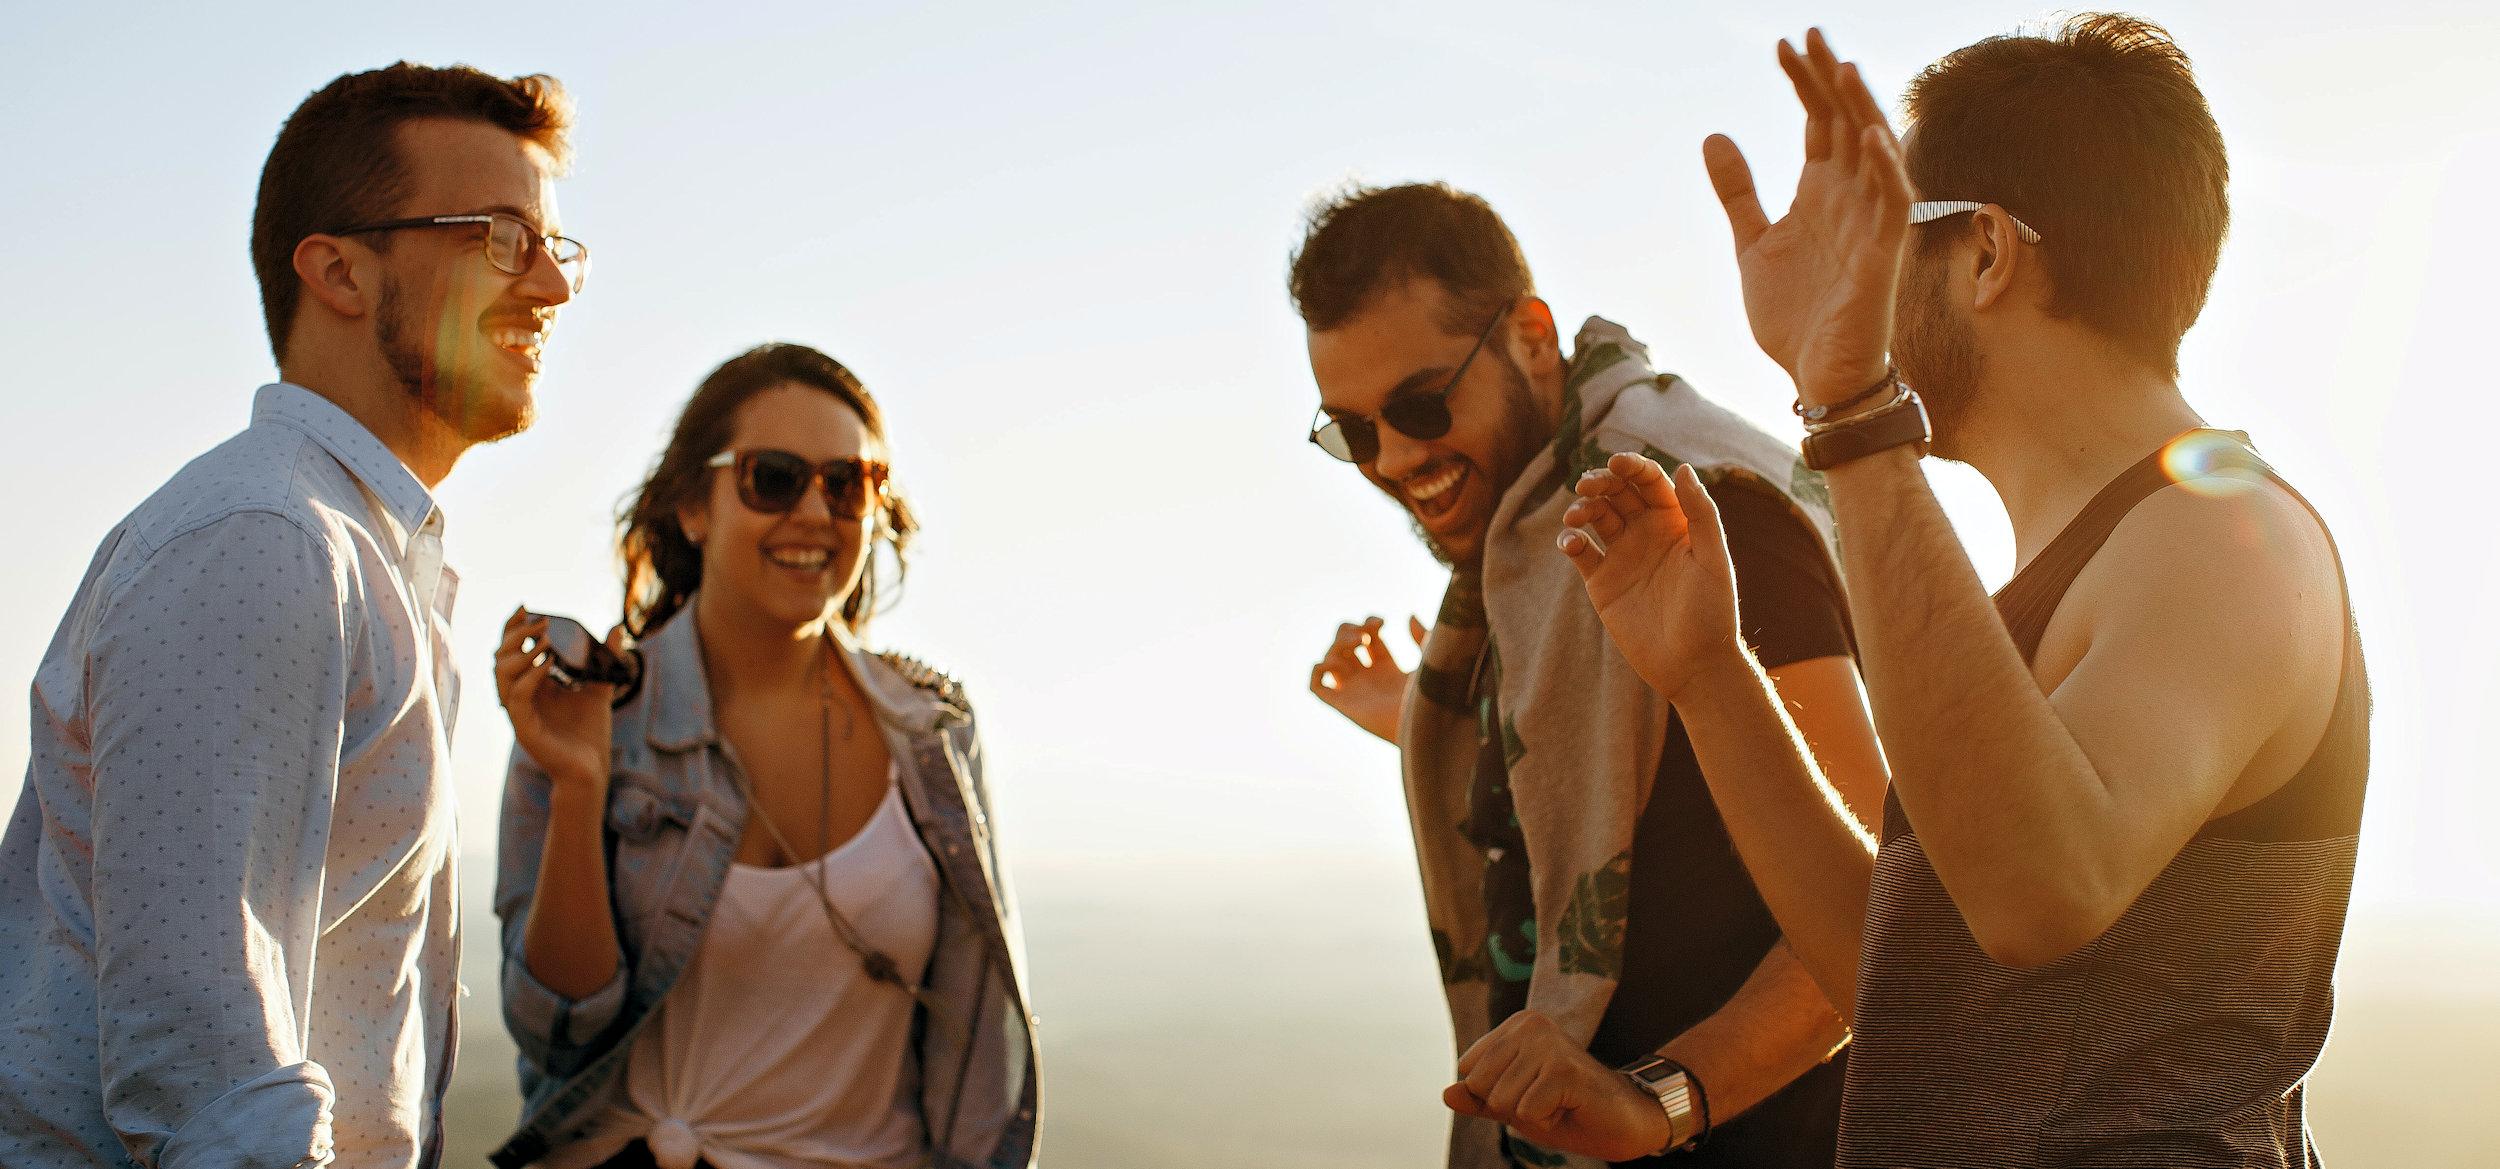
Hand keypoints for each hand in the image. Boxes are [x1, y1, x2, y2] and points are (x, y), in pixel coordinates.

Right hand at [495, 606, 617, 789]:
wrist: (592, 768)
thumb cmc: (590, 732)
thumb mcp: (600, 686)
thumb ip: (606, 658)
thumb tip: (617, 627)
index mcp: (532, 684)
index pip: (512, 650)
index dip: (513, 627)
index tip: (526, 606)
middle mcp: (520, 695)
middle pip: (501, 657)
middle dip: (517, 635)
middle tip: (541, 622)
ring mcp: (519, 712)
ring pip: (500, 676)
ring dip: (520, 654)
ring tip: (546, 641)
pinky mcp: (524, 727)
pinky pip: (515, 698)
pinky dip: (529, 678)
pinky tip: (547, 664)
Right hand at [1308, 615, 1425, 742]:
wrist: (1423, 725)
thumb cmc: (1430, 698)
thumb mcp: (1428, 660)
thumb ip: (1421, 637)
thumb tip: (1409, 615)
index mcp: (1387, 668)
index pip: (1367, 638)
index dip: (1369, 624)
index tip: (1381, 623)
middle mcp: (1367, 678)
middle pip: (1343, 644)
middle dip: (1348, 631)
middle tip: (1364, 635)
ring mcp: (1353, 690)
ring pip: (1329, 660)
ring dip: (1337, 645)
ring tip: (1358, 644)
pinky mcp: (1343, 704)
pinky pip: (1316, 686)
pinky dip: (1317, 670)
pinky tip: (1335, 662)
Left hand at [1444, 1010, 1672, 1162]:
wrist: (1621, 1121)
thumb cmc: (1566, 1109)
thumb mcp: (1513, 1105)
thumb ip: (1478, 1099)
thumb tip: (1446, 1094)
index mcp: (1515, 1026)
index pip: (1469, 1072)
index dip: (1494, 1096)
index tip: (1529, 1091)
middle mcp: (1530, 1025)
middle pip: (1481, 1085)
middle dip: (1509, 1107)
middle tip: (1546, 1100)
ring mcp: (1549, 1044)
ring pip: (1502, 1100)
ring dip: (1530, 1115)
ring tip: (1558, 1103)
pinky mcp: (1564, 1069)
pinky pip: (1527, 1112)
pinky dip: (1546, 1121)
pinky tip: (1569, 1108)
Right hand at [1558, 457, 1743, 703]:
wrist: (1693, 665)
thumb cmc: (1712, 613)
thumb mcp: (1713, 559)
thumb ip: (1701, 513)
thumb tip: (1683, 468)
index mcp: (1676, 522)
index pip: (1650, 482)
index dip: (1633, 467)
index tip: (1616, 463)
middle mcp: (1647, 534)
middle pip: (1618, 493)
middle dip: (1601, 482)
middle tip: (1588, 484)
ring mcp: (1623, 556)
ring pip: (1595, 517)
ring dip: (1582, 508)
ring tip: (1576, 515)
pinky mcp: (1602, 582)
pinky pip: (1580, 552)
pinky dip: (1570, 541)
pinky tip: (1571, 543)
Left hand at [1705, 28, 1913, 404]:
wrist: (1818, 378)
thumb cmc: (1795, 316)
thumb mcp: (1753, 244)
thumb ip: (1738, 192)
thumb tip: (1714, 135)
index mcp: (1821, 193)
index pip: (1819, 122)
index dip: (1803, 83)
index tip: (1781, 45)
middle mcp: (1851, 199)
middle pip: (1846, 123)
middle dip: (1828, 79)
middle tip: (1808, 34)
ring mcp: (1870, 224)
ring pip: (1873, 153)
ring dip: (1859, 110)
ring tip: (1839, 68)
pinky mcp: (1883, 257)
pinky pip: (1893, 205)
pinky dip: (1886, 169)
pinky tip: (1870, 136)